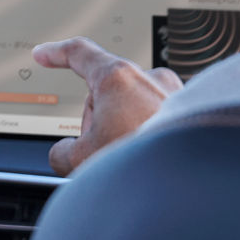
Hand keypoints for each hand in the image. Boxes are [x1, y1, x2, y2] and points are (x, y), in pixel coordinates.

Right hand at [33, 37, 182, 176]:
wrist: (193, 186)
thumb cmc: (144, 166)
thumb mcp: (81, 160)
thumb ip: (62, 151)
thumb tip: (65, 154)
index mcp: (118, 78)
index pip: (79, 54)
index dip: (56, 54)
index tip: (44, 54)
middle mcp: (150, 79)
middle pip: (107, 92)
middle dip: (98, 121)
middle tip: (100, 153)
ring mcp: (175, 93)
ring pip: (135, 107)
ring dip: (125, 130)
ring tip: (133, 162)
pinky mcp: (194, 112)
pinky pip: (161, 118)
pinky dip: (151, 135)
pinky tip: (153, 160)